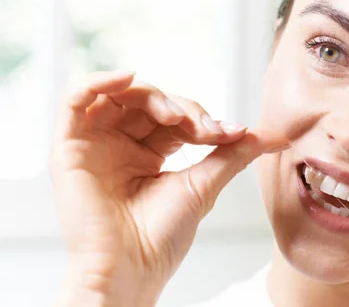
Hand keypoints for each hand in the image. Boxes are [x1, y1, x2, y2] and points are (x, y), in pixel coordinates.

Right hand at [50, 71, 287, 305]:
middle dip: (182, 107)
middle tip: (203, 129)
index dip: (201, 117)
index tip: (231, 134)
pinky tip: (128, 78)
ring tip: (175, 116)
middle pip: (149, 101)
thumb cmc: (162, 237)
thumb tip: (278, 136)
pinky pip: (75, 99)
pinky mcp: (69, 148)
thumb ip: (235, 152)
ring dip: (151, 95)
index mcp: (149, 153)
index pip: (174, 116)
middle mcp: (121, 145)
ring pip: (119, 94)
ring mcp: (95, 145)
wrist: (131, 271)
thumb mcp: (205, 184)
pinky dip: (100, 81)